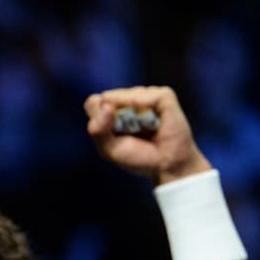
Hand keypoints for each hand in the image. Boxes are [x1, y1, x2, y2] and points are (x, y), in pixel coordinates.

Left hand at [83, 85, 211, 184]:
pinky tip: (155, 122)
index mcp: (110, 110)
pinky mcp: (163, 96)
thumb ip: (98, 130)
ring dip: (132, 118)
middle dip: (115, 121)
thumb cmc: (137, 156)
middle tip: (131, 134)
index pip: (93, 102)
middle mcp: (127, 98)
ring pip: (125, 95)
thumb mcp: (108, 149)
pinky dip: (147, 109)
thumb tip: (106, 105)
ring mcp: (145, 95)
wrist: (166, 164)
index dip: (98, 118)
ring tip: (145, 129)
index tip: (111, 135)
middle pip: (107, 98)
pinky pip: (147, 96)